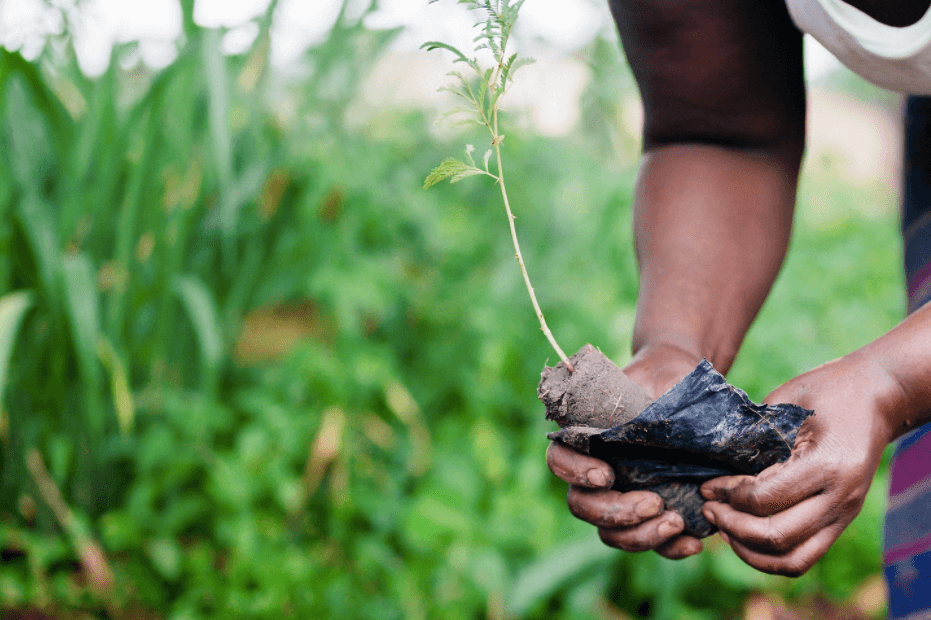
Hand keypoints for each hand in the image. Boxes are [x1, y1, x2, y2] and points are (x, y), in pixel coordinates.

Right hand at [546, 342, 703, 558]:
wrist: (691, 394)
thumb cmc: (668, 381)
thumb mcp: (659, 381)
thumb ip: (649, 402)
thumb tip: (659, 424)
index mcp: (584, 438)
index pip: (559, 459)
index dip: (574, 473)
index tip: (605, 474)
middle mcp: (593, 473)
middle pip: (581, 506)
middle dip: (615, 512)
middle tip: (654, 503)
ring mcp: (619, 497)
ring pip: (609, 533)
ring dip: (639, 536)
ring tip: (676, 523)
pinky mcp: (648, 516)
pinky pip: (648, 543)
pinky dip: (668, 549)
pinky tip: (693, 544)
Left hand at [700, 352, 898, 575]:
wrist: (877, 397)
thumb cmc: (826, 391)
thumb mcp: (786, 404)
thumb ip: (754, 437)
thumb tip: (710, 463)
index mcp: (827, 465)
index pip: (765, 498)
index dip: (728, 495)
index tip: (706, 485)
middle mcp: (840, 497)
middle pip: (777, 535)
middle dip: (732, 525)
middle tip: (708, 506)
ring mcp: (844, 514)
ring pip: (792, 559)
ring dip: (749, 550)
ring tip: (723, 527)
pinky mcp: (841, 521)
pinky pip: (803, 556)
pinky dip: (769, 556)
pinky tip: (743, 537)